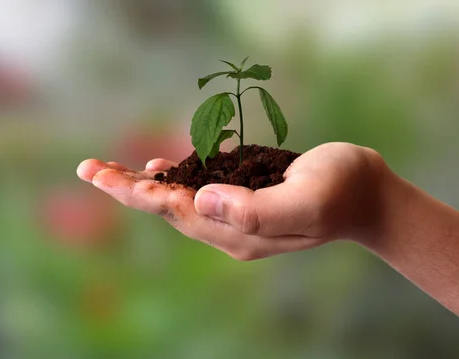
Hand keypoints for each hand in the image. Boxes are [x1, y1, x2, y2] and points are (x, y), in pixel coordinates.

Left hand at [77, 143, 386, 260]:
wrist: (369, 194)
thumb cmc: (342, 192)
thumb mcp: (306, 201)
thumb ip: (254, 208)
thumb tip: (199, 199)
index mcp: (238, 232)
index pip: (173, 211)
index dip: (134, 192)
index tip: (99, 175)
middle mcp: (231, 227)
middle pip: (168, 207)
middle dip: (128, 188)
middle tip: (89, 168)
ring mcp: (239, 214)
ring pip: (181, 199)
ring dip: (147, 184)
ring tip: (112, 171)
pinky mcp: (248, 197)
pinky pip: (203, 190)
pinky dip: (179, 177)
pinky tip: (162, 168)